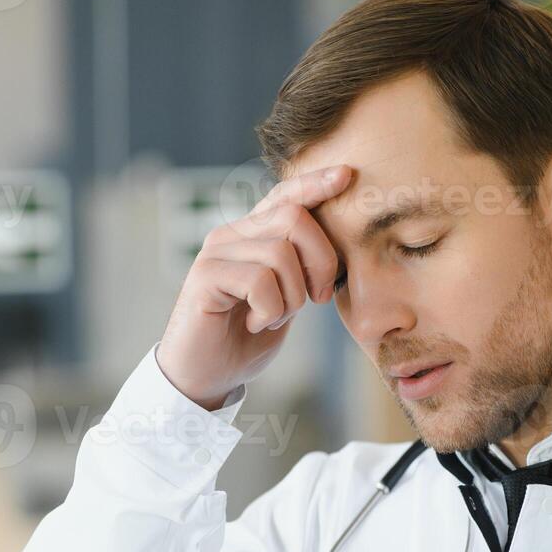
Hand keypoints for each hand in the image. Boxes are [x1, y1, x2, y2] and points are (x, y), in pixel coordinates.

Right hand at [157, 164, 351, 409]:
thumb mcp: (285, 298)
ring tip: (274, 317)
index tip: (347, 175)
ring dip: (292, 296)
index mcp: (252, 235)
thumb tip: (336, 245)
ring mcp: (215, 253)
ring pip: (281, 252)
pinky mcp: (204, 277)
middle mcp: (231, 235)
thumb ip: (300, 269)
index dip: (315, 184)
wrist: (208, 376)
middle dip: (321, 261)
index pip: (285, 196)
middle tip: (318, 298)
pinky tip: (257, 324)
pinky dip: (270, 310)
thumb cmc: (246, 338)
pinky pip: (260, 281)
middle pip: (294, 217)